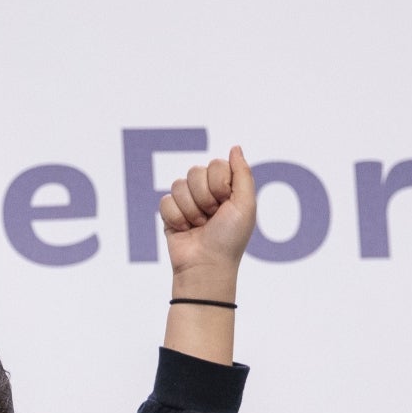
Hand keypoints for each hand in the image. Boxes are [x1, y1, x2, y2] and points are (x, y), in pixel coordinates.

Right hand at [159, 148, 255, 286]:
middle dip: (204, 197)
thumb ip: (242, 173)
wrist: (206, 265)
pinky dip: (176, 218)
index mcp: (227, 188)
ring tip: (198, 226)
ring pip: (179, 185)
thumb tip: (235, 147)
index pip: (216, 164)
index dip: (219, 183)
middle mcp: (207, 192)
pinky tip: (185, 230)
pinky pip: (166, 201)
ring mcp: (187, 202)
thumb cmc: (230, 239)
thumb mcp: (246, 205)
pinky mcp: (170, 214)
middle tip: (212, 216)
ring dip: (191, 209)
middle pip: (195, 171)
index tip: (225, 203)